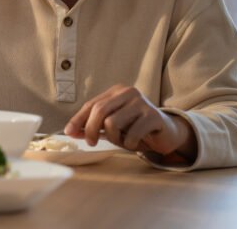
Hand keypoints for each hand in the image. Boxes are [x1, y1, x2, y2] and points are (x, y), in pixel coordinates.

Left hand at [64, 84, 196, 159]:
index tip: (69, 132)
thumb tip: (71, 131)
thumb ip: (94, 126)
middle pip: (99, 110)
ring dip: (114, 138)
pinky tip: (135, 144)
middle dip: (91, 129)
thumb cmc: (136, 128)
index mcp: (116, 92)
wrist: (167, 133)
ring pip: (113, 122)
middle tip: (92, 143)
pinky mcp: (153, 115)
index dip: (78, 119)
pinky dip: (129, 143)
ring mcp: (141, 102)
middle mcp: (128, 92)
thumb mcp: (113, 126)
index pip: (91, 104)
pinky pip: (131, 133)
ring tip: (123, 142)